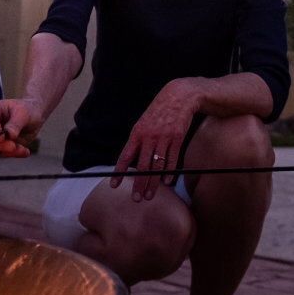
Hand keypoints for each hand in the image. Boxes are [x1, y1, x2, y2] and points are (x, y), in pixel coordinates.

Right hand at [0, 98, 40, 158]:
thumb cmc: (27, 111)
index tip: (7, 137)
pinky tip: (23, 151)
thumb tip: (9, 135)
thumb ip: (16, 124)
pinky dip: (10, 155)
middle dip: (1, 145)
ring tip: (23, 149)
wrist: (31, 119)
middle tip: (15, 147)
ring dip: (7, 152)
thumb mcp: (25, 114)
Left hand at [112, 80, 199, 200]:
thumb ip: (138, 140)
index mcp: (137, 133)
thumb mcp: (143, 122)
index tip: (114, 185)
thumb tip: (132, 158)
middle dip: (138, 184)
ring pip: (157, 166)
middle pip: (142, 166)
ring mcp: (164, 138)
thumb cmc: (160, 110)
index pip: (125, 156)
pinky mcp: (177, 138)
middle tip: (136, 199)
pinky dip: (169, 172)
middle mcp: (149, 137)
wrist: (179, 96)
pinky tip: (166, 182)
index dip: (119, 172)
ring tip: (150, 195)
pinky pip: (172, 159)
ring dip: (153, 183)